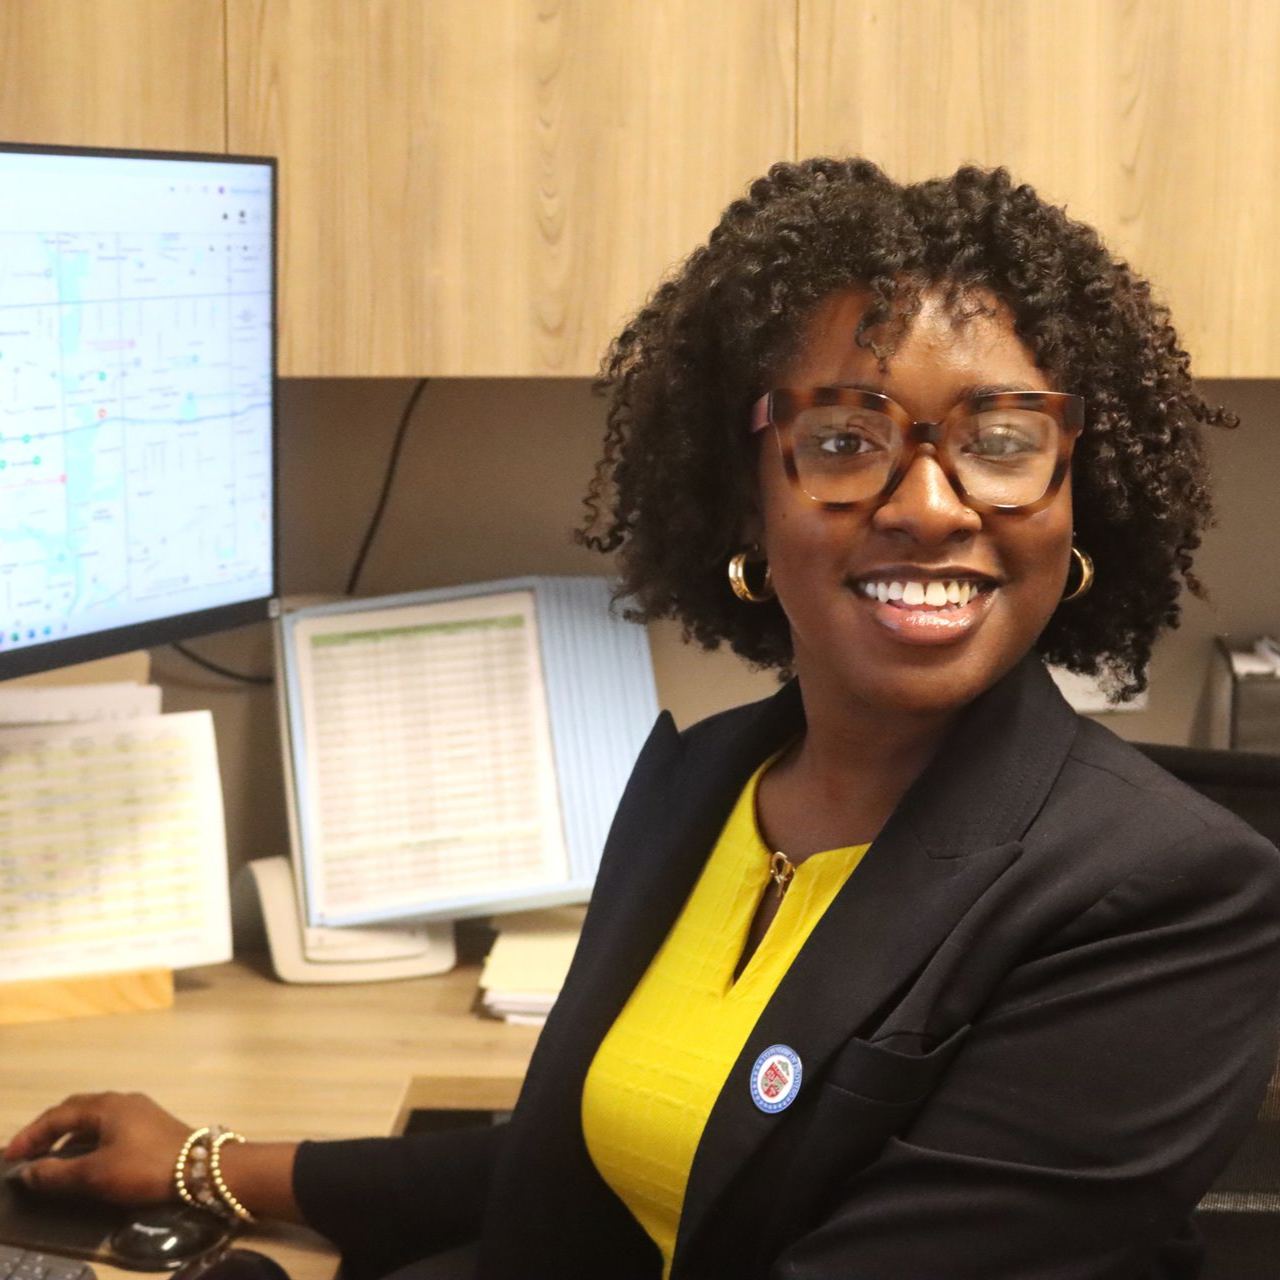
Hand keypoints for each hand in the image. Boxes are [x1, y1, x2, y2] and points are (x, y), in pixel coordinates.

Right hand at [3, 1092, 189, 1205]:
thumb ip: (57, 1174)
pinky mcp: (150, 1125)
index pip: (57, 1115)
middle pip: (75, 1111)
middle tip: (25, 1154)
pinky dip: (88, 1141)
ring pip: (93, 1119)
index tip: (9, 1157)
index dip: (30, 1135)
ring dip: (68, 1137)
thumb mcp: (95, 1175)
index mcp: (106, 1105)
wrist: (201, 1168)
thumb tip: (27, 1172)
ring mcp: (138, 1111)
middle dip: (47, 1131)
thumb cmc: (145, 1167)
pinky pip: (108, 1127)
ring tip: (49, 1160)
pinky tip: (84, 1160)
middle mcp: (121, 1100)